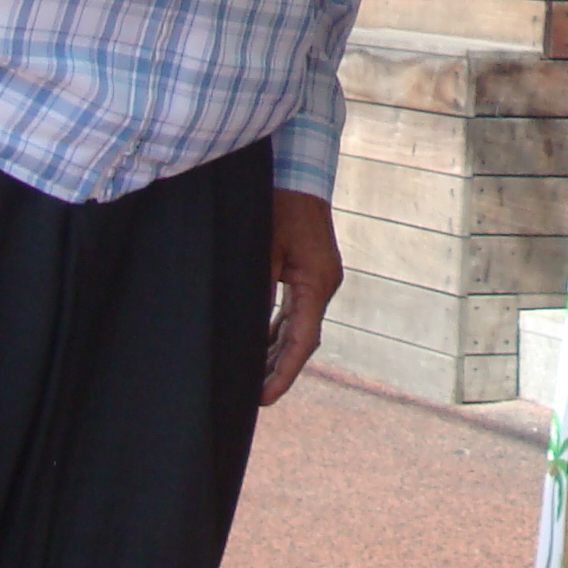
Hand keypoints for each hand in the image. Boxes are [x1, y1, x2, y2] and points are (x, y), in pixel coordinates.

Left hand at [264, 187, 341, 401]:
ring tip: (254, 378)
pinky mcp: (310, 271)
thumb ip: (256, 293)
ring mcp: (319, 278)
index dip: (283, 373)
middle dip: (279, 369)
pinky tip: (262, 344)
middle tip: (253, 397)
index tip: (264, 398)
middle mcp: (323, 284)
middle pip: (303, 339)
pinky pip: (297, 310)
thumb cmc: (276, 204)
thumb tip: (244, 332)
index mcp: (315, 282)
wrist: (296, 170)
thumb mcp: (260, 250)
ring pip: (300, 326)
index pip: (302, 340)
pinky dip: (280, 330)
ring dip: (278, 351)